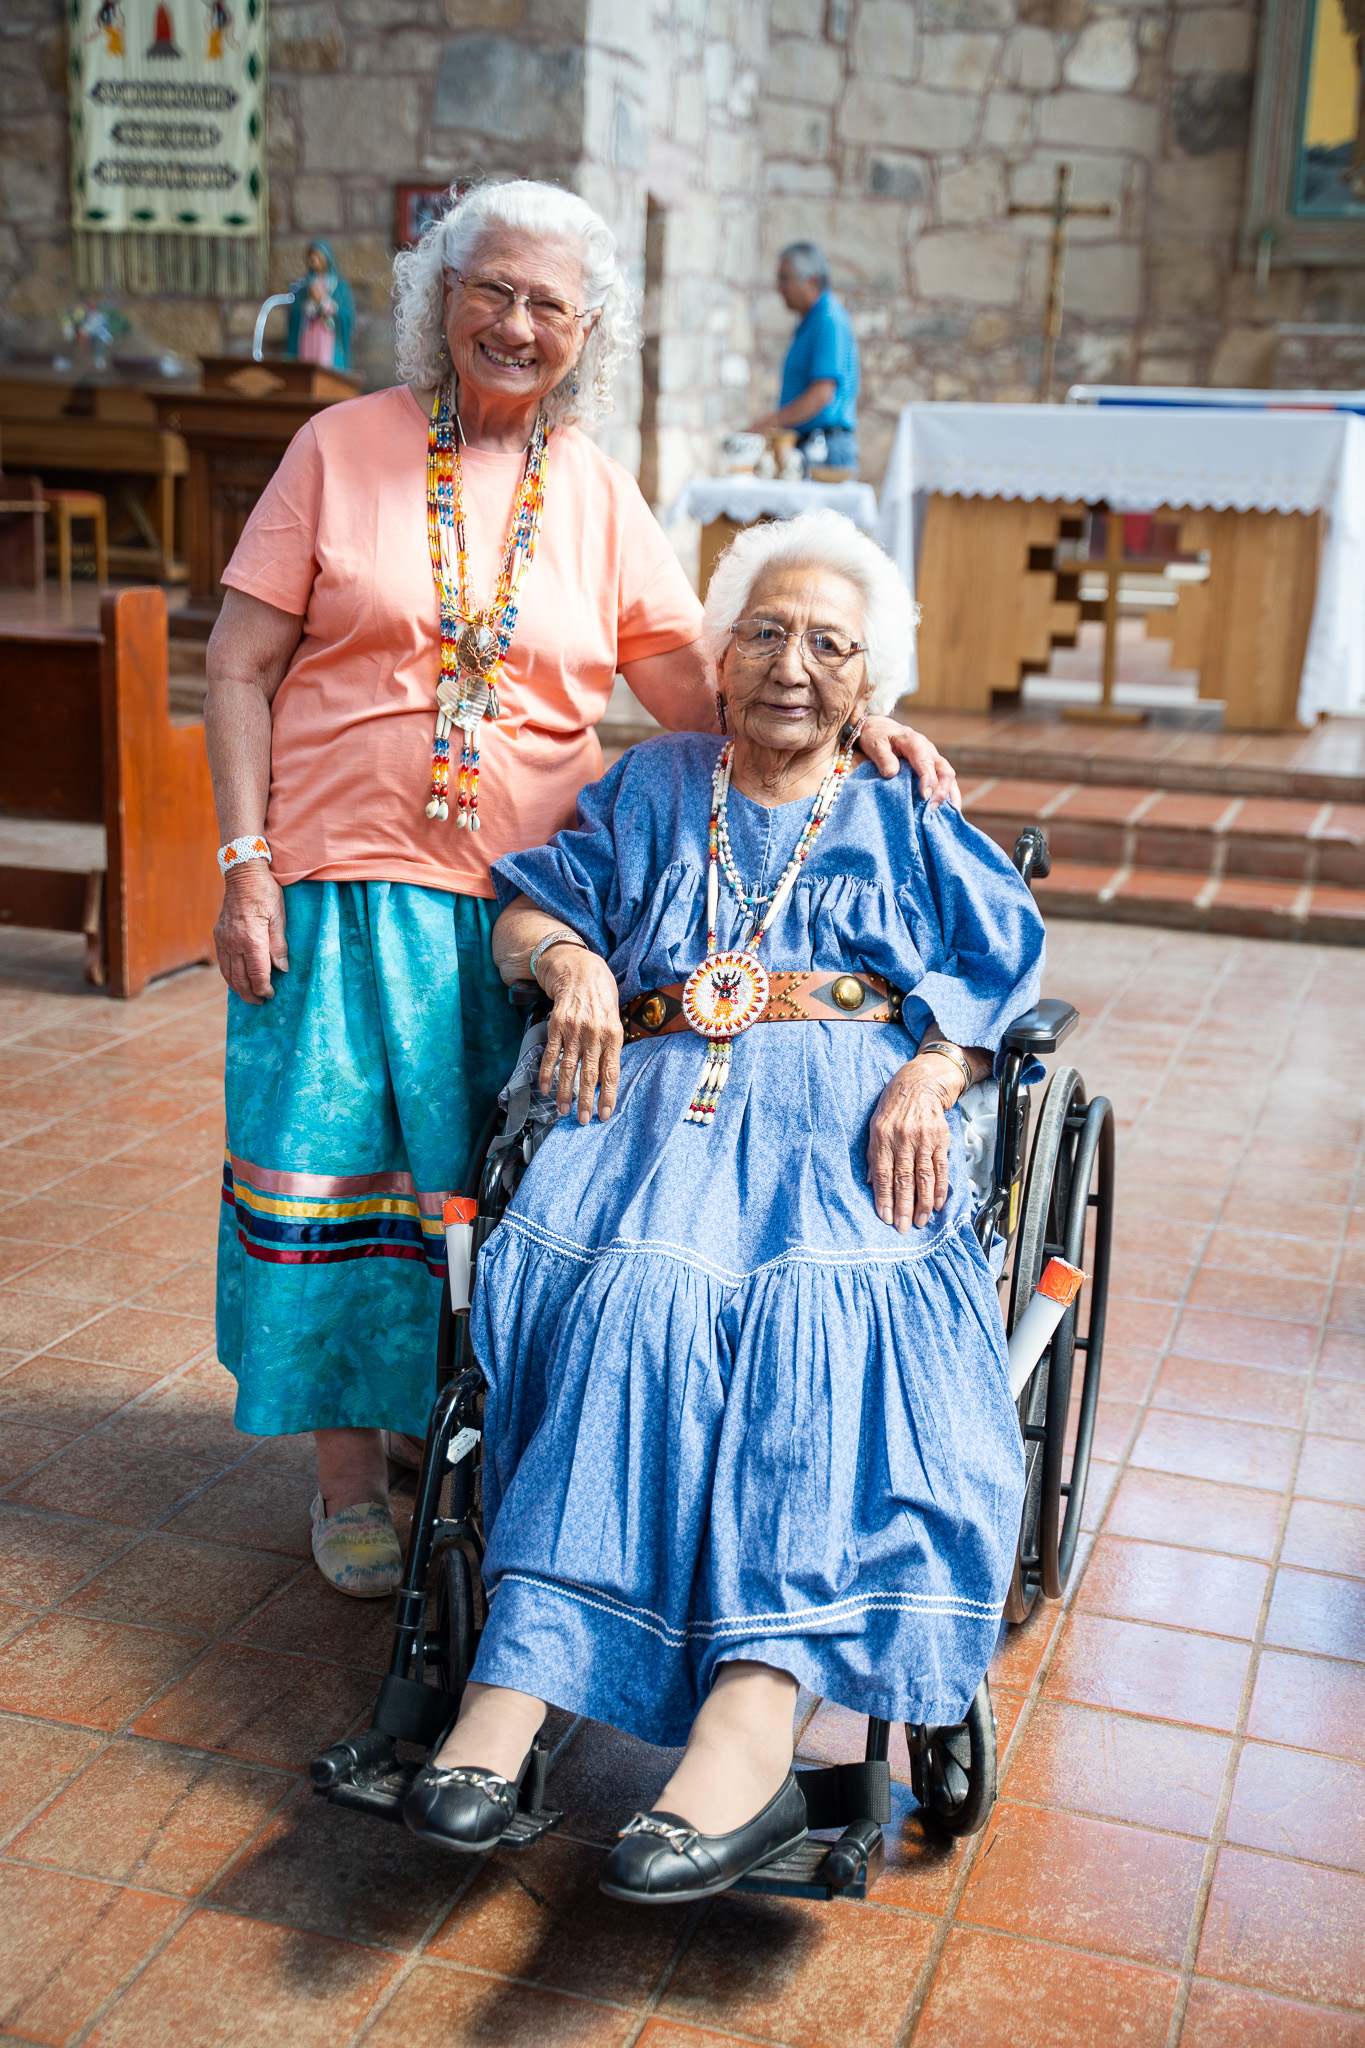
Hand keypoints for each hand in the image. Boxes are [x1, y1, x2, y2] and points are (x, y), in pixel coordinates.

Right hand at [214, 863, 287, 1002]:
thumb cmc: (265, 893)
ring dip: (237, 987)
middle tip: (259, 1002)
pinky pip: (222, 961)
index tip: (271, 995)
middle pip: (239, 978)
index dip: (264, 988)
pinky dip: (228, 975)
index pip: (257, 973)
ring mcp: (223, 939)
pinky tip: (235, 979)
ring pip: (227, 972)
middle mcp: (233, 943)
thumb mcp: (279, 917)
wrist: (242, 875)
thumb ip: (279, 945)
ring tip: (248, 995)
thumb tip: (282, 968)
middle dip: (250, 993)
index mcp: (251, 939)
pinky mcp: (219, 935)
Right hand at [539, 946, 623, 1123]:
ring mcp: (573, 1030)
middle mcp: (594, 1034)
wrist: (579, 970)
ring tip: (564, 1110)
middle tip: (583, 1120)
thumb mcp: (615, 1018)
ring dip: (565, 1092)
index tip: (604, 1114)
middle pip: (590, 1075)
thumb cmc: (601, 995)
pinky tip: (545, 1088)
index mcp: (613, 1034)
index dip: (608, 1095)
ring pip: (568, 1068)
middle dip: (586, 1101)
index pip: (611, 1072)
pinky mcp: (556, 1026)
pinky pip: (551, 1054)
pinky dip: (547, 1073)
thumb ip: (611, 1046)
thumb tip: (606, 1077)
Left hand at [858, 716, 960, 808]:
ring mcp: (934, 760)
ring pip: (949, 777)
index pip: (926, 762)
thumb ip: (883, 758)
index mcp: (915, 743)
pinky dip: (949, 795)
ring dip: (950, 796)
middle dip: (941, 791)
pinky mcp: (933, 768)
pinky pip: (946, 781)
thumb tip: (892, 773)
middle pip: (945, 771)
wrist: (883, 730)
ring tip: (948, 814)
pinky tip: (948, 811)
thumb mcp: (875, 744)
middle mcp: (929, 751)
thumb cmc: (879, 737)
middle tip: (931, 809)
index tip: (925, 797)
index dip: (928, 780)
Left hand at [867, 1060, 955, 1231]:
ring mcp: (924, 1140)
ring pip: (924, 1177)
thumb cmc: (893, 1108)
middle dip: (904, 1207)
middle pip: (904, 1179)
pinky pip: (941, 1168)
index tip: (885, 1217)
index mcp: (883, 1137)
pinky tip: (938, 1204)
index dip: (884, 1198)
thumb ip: (874, 1156)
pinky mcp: (941, 1140)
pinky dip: (940, 1188)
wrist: (920, 1085)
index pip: (884, 1174)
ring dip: (924, 1203)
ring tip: (922, 1221)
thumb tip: (871, 1183)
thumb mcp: (875, 1127)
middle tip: (904, 1228)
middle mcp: (904, 1139)